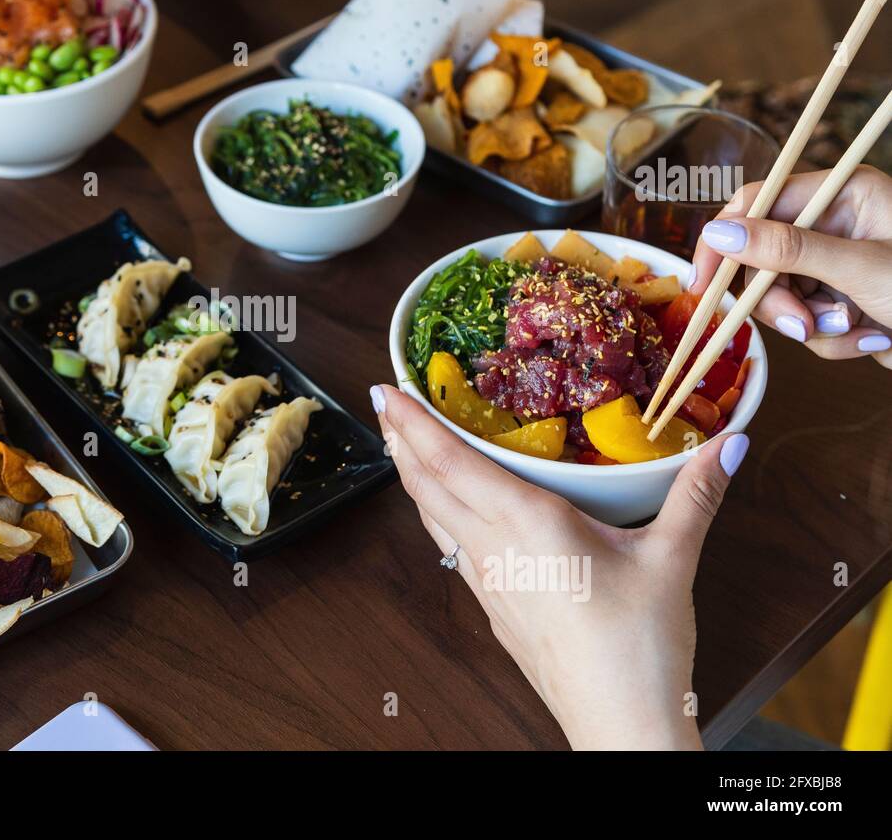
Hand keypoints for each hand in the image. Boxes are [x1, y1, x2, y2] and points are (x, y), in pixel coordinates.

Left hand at [371, 383, 751, 749]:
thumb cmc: (640, 644)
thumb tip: (730, 442)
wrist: (619, 722)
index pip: (451, 462)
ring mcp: (486, 580)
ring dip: (412, 476)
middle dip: (401, 439)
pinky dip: (436, 513)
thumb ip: (696, 494)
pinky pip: (450, 547)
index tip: (387, 391)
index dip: (415, 424)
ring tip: (403, 444)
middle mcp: (492, 547)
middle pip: (427, 485)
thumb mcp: (672, 558)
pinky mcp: (492, 606)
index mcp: (526, 522)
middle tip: (383, 402)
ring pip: (432, 517)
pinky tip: (446, 509)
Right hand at [691, 165, 891, 366]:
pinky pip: (810, 321)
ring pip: (785, 297)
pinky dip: (837, 340)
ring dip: (817, 328)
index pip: (757, 202)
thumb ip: (787, 251)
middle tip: (805, 328)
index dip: (724, 241)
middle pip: (765, 259)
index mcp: (843, 193)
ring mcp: (840, 261)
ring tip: (865, 334)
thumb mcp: (862, 270)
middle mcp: (836, 221)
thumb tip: (719, 233)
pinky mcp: (845, 296)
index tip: (703, 284)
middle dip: (782, 302)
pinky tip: (877, 339)